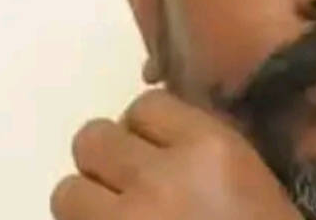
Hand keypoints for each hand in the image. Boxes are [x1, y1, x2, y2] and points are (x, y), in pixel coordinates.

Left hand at [50, 90, 302, 219]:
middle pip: (93, 139)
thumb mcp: (248, 177)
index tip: (154, 148)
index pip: (146, 106)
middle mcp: (159, 177)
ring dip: (87, 203)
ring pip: (67, 191)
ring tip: (114, 217)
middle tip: (125, 180)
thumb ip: (201, 148)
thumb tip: (152, 139)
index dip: (145, 127)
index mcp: (208, 148)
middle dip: (106, 157)